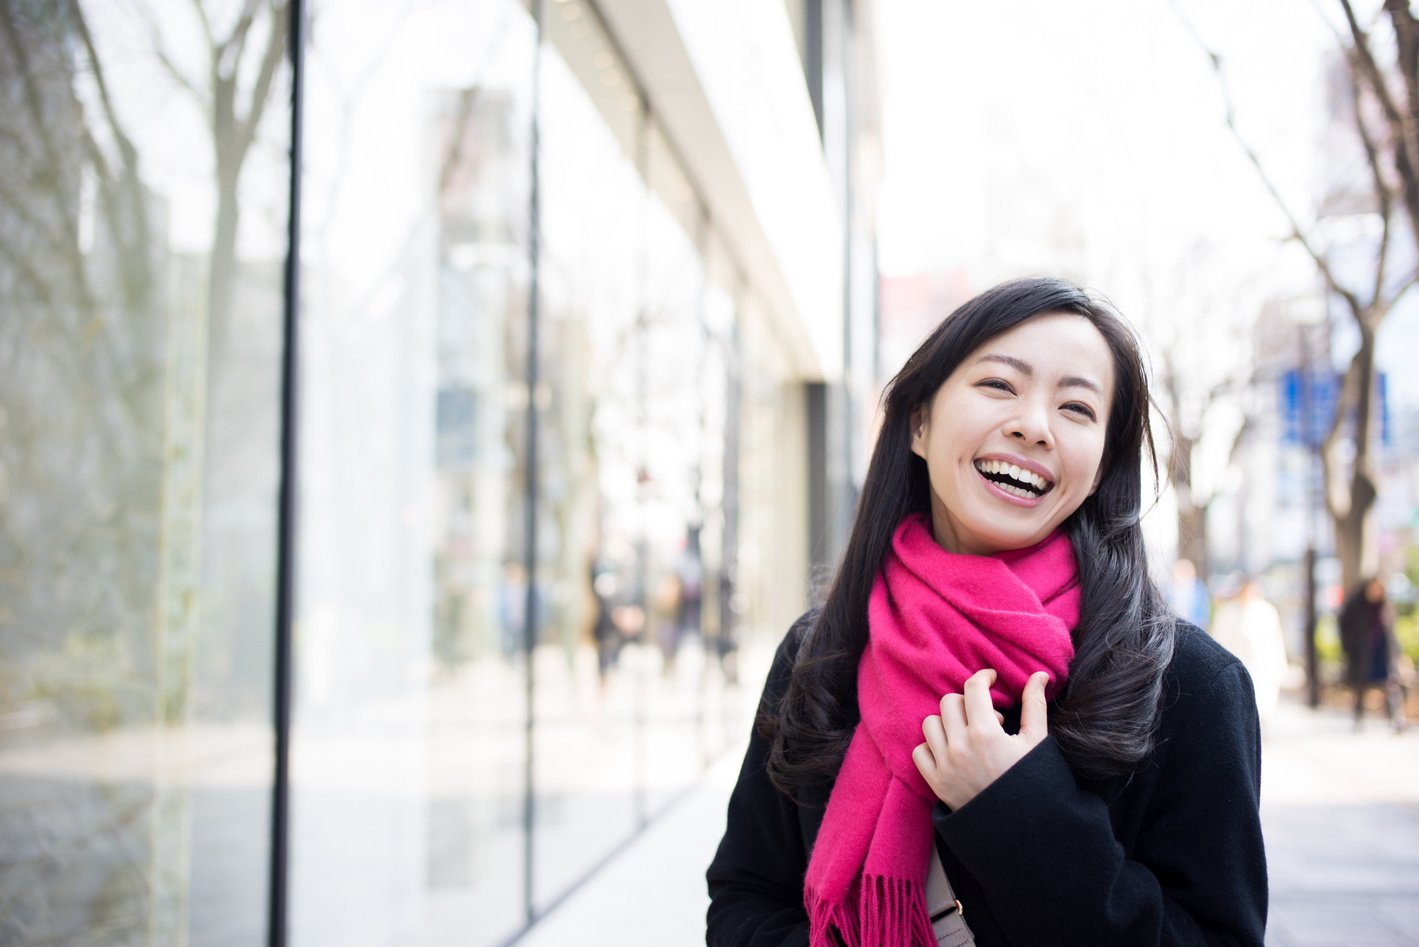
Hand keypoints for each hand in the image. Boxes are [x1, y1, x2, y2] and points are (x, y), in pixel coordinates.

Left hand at [912, 668, 1050, 809]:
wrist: (1022, 829)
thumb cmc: (1033, 783)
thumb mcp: (1037, 742)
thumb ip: (1035, 705)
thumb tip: (1040, 675)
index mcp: (986, 733)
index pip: (972, 688)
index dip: (982, 677)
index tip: (990, 679)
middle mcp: (960, 746)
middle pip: (950, 702)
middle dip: (968, 703)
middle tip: (986, 717)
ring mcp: (945, 765)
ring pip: (930, 723)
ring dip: (948, 723)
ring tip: (968, 734)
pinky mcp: (935, 782)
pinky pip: (920, 751)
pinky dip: (932, 747)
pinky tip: (952, 751)